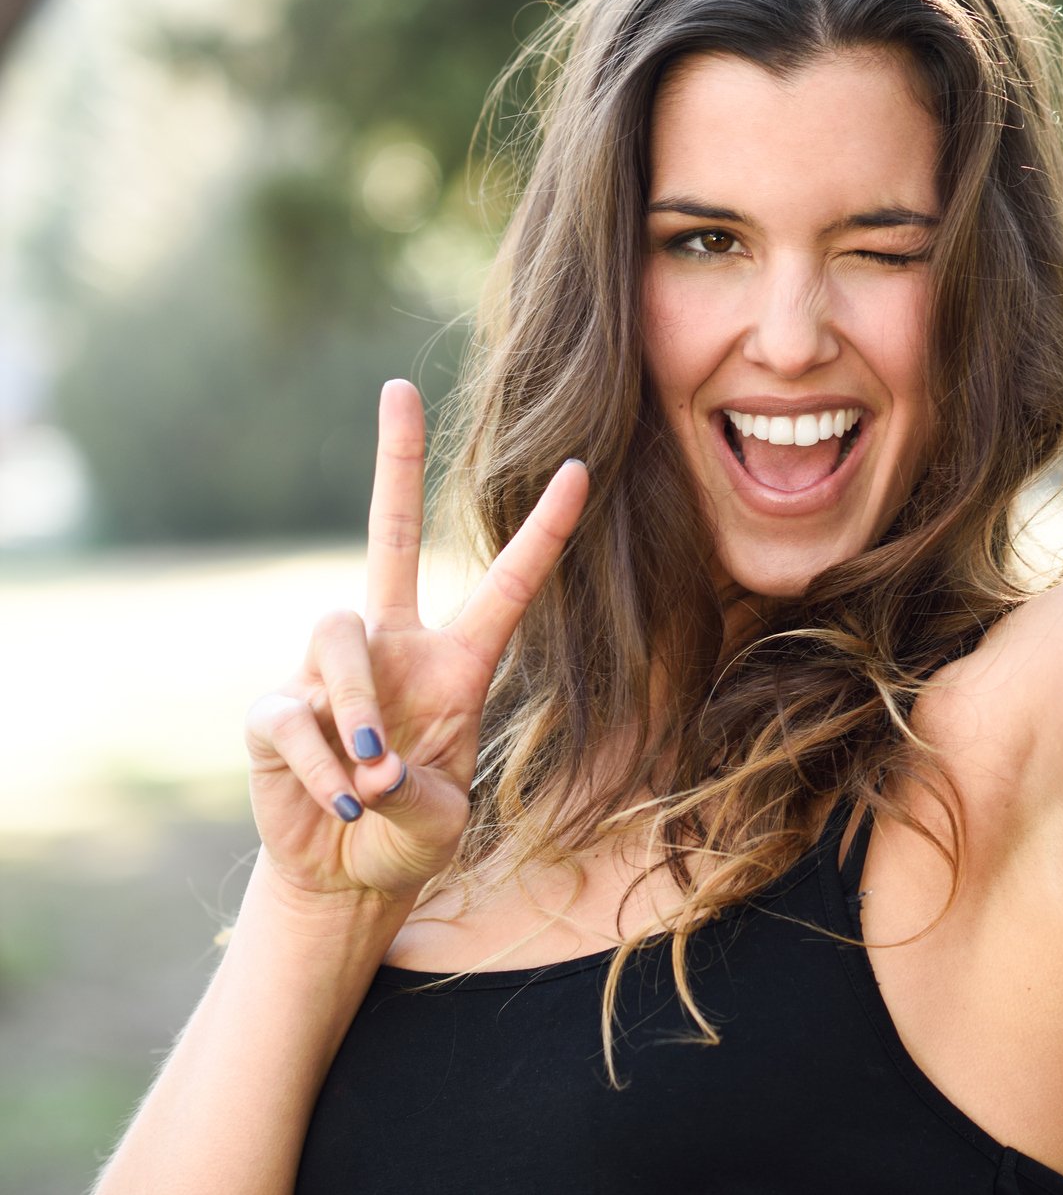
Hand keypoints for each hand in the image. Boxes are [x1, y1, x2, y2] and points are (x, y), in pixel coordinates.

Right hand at [243, 380, 588, 914]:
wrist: (345, 877)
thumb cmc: (409, 838)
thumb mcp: (437, 826)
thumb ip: (417, 796)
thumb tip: (372, 766)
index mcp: (459, 664)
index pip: (508, 585)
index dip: (545, 532)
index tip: (583, 470)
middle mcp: (396, 648)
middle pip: (392, 534)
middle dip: (395, 462)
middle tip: (398, 387)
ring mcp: (332, 672)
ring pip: (340, 635)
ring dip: (359, 707)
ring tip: (373, 777)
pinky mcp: (278, 708)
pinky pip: (295, 713)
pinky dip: (320, 764)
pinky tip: (339, 799)